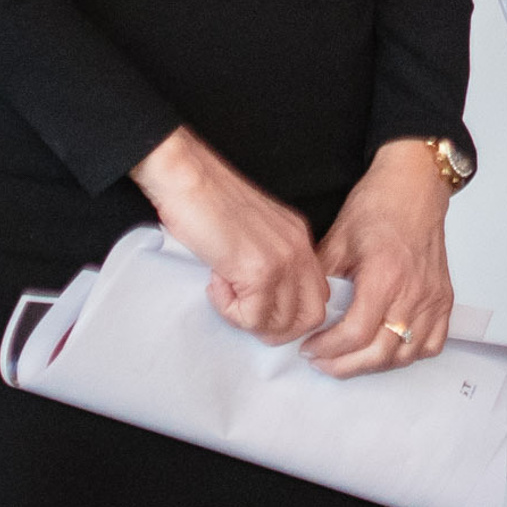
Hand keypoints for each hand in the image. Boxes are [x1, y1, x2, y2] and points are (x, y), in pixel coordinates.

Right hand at [130, 125, 328, 344]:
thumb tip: (260, 301)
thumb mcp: (252, 234)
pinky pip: (253, 316)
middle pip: (311, 316)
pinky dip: (230, 311)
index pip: (317, 296)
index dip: (286, 315)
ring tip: (225, 293)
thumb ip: (265, 262)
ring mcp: (283, 259)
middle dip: (274, 328)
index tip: (255, 308)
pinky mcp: (259, 269)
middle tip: (240, 312)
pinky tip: (215, 283)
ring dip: (250, 321)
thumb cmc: (208, 205)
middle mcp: (299, 248)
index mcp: (299, 239)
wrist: (189, 179)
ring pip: (284, 323)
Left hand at [301, 139, 455, 377]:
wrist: (415, 186)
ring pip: (406, 355)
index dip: (327, 349)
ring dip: (374, 364)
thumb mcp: (336, 240)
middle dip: (344, 365)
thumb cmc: (378, 207)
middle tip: (322, 360)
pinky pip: (432, 343)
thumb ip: (319, 281)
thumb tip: (302, 314)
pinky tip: (389, 347)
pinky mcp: (444, 297)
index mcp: (385, 275)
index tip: (310, 347)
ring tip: (351, 356)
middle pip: (381, 352)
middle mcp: (413, 290)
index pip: (355, 334)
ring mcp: (433, 296)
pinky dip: (411, 354)